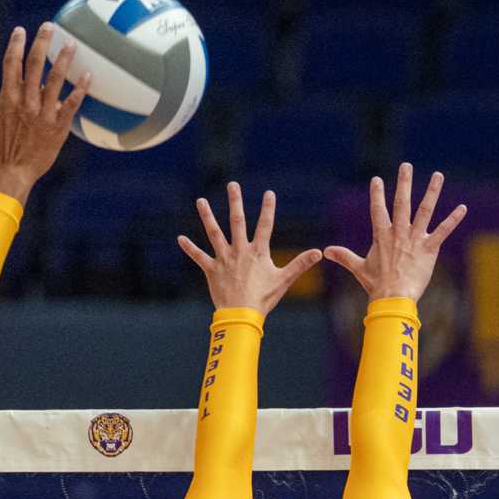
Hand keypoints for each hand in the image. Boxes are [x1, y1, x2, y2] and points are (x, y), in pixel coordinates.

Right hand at [0, 25, 89, 203]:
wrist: (11, 174)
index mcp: (6, 98)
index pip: (12, 64)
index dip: (16, 45)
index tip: (21, 31)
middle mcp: (26, 103)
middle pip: (35, 66)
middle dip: (42, 43)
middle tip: (49, 26)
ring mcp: (44, 115)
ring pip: (55, 81)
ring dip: (64, 60)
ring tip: (72, 44)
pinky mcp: (59, 128)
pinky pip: (72, 105)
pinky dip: (80, 89)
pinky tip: (88, 75)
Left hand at [177, 183, 321, 314]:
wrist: (242, 313)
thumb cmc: (264, 297)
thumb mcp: (285, 280)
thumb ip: (300, 264)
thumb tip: (319, 252)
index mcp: (258, 252)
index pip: (265, 226)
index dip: (268, 209)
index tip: (269, 193)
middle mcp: (239, 250)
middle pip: (237, 222)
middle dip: (235, 202)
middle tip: (232, 185)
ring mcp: (224, 259)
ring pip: (214, 233)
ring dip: (206, 216)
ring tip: (200, 200)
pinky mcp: (211, 269)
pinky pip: (198, 256)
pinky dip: (189, 248)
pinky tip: (180, 238)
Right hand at [324, 163, 465, 302]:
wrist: (393, 296)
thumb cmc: (376, 284)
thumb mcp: (358, 267)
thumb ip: (344, 256)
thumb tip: (325, 250)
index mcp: (382, 235)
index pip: (378, 209)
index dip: (377, 194)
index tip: (377, 179)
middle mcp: (399, 233)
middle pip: (402, 202)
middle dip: (404, 182)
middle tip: (406, 165)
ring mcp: (415, 239)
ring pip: (424, 210)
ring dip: (432, 192)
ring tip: (438, 175)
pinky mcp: (429, 250)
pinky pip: (443, 231)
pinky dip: (453, 220)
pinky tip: (463, 208)